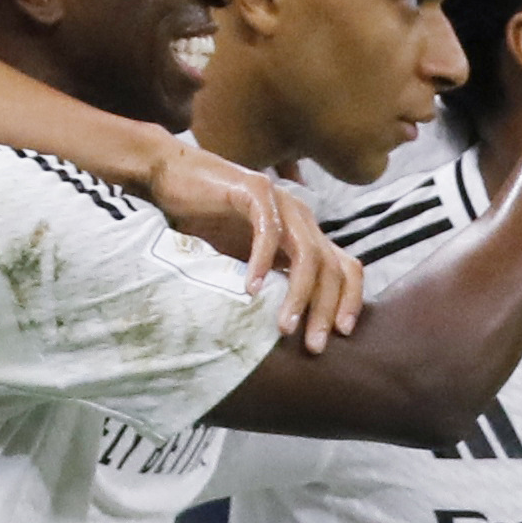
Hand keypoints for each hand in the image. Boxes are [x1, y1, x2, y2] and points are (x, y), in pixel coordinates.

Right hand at [142, 142, 364, 350]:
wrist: (170, 176)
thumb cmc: (205, 223)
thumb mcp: (245, 262)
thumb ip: (269, 284)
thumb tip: (284, 333)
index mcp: (306, 234)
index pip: (346, 268)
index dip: (351, 300)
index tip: (342, 334)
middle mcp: (301, 218)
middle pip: (332, 268)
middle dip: (325, 310)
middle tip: (314, 346)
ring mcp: (282, 202)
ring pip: (307, 253)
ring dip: (299, 294)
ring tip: (284, 327)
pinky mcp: (255, 189)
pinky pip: (269, 230)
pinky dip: (262, 262)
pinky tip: (251, 289)